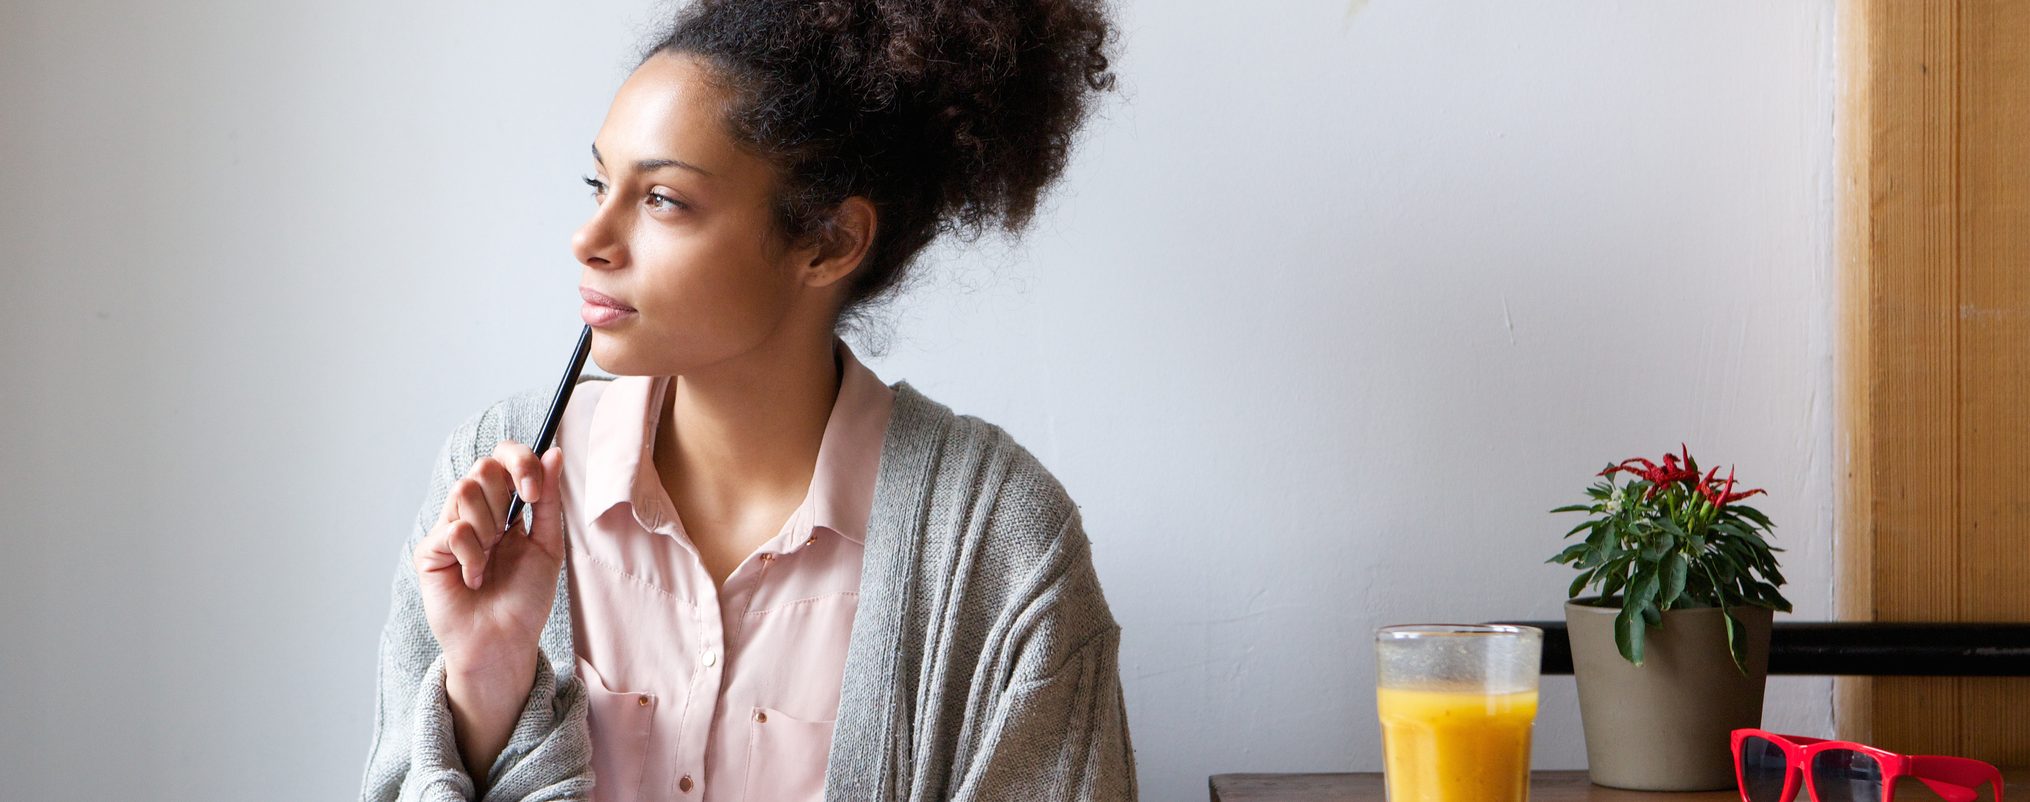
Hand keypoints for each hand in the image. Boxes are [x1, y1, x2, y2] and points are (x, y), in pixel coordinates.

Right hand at [413, 439, 566, 678]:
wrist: (504, 641)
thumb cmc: (526, 597)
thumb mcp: (547, 544)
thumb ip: (548, 500)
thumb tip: (553, 452)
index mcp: (504, 506)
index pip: (503, 458)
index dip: (519, 461)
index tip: (533, 491)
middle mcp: (474, 512)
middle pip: (482, 466)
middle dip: (505, 496)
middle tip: (510, 532)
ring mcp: (448, 529)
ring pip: (463, 490)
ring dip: (489, 527)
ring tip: (491, 559)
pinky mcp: (429, 551)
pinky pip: (454, 529)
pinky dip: (473, 556)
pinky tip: (474, 579)